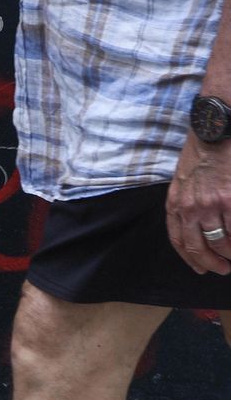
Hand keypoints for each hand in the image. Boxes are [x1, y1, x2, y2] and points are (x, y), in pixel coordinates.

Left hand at [167, 136, 230, 273]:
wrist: (215, 130)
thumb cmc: (200, 153)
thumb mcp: (182, 181)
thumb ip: (185, 204)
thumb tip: (196, 226)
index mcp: (175, 205)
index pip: (179, 242)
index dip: (190, 259)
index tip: (200, 269)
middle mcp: (191, 209)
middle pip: (199, 248)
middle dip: (212, 264)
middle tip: (223, 269)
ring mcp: (212, 205)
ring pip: (222, 242)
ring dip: (230, 254)